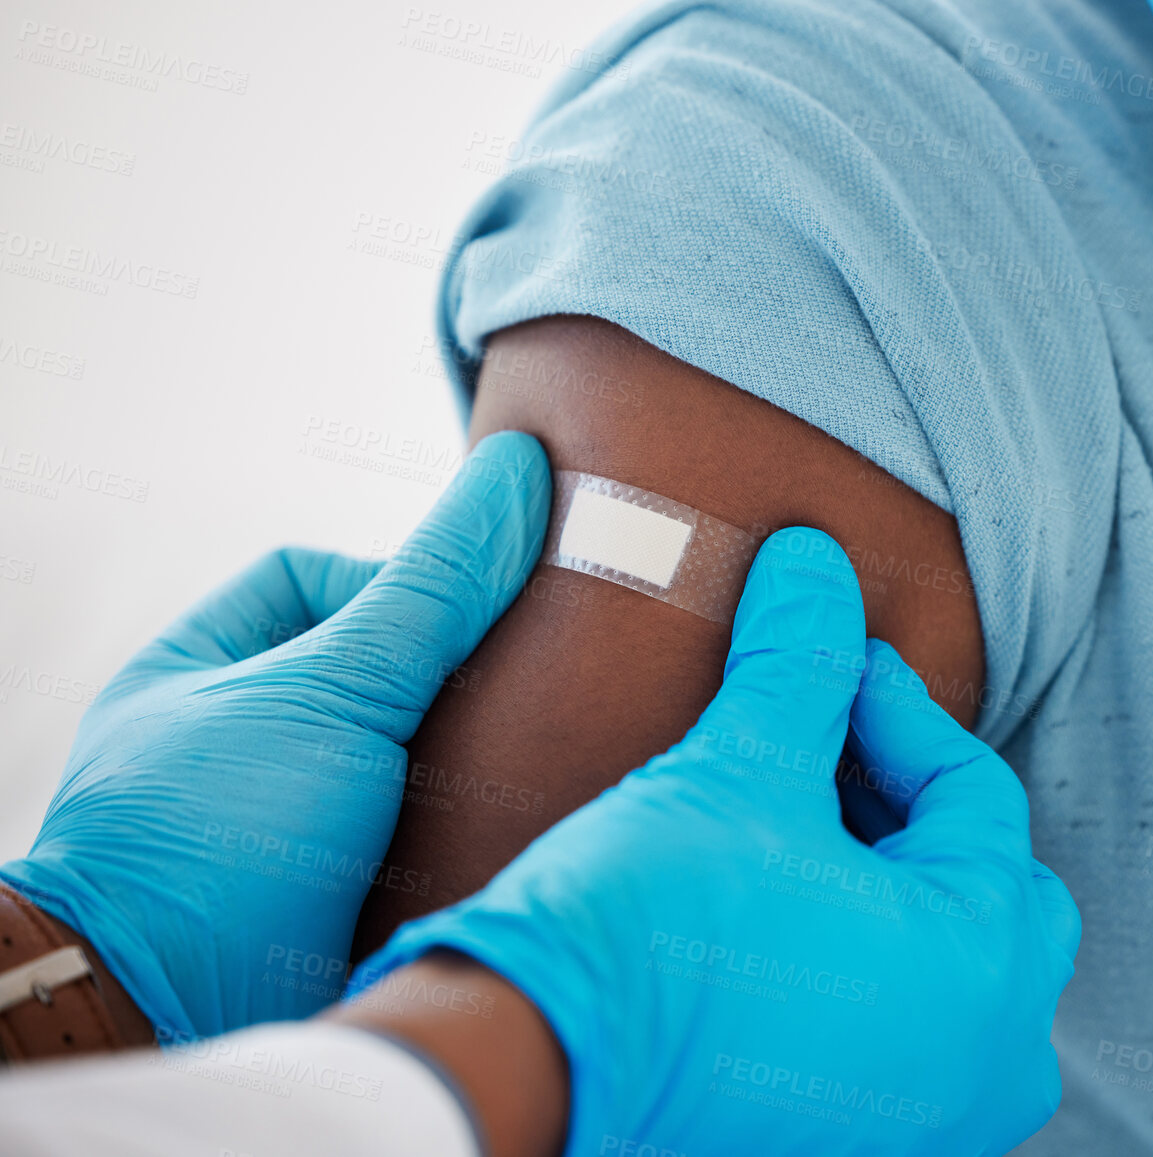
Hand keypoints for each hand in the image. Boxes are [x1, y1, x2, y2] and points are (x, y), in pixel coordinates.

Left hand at [1, 431, 550, 1040]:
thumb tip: (514, 470)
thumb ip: (431, 589)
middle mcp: (241, 738)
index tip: (470, 610)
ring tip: (540, 750)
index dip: (398, 579)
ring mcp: (285, 820)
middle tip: (530, 677)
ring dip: (470, 755)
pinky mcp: (331, 895)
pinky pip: (417, 835)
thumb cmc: (216, 832)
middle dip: (450, 671)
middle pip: (372, 667)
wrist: (165, 1015)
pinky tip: (519, 821)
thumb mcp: (331, 686)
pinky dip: (464, 826)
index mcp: (205, 667)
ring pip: (404, 755)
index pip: (314, 577)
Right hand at [351, 526, 1079, 1156]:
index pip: (976, 793)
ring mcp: (932, 1117)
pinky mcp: (863, 1139)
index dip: (899, 707)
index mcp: (987, 963)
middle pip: (987, 879)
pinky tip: (790, 902)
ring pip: (953, 957)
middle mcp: (989, 1058)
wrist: (532, 1069)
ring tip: (805, 815)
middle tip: (833, 747)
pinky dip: (870, 954)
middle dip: (913, 800)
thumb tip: (815, 561)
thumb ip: (799, 660)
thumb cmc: (649, 930)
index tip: (835, 661)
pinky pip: (907, 1024)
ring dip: (892, 877)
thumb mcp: (740, 772)